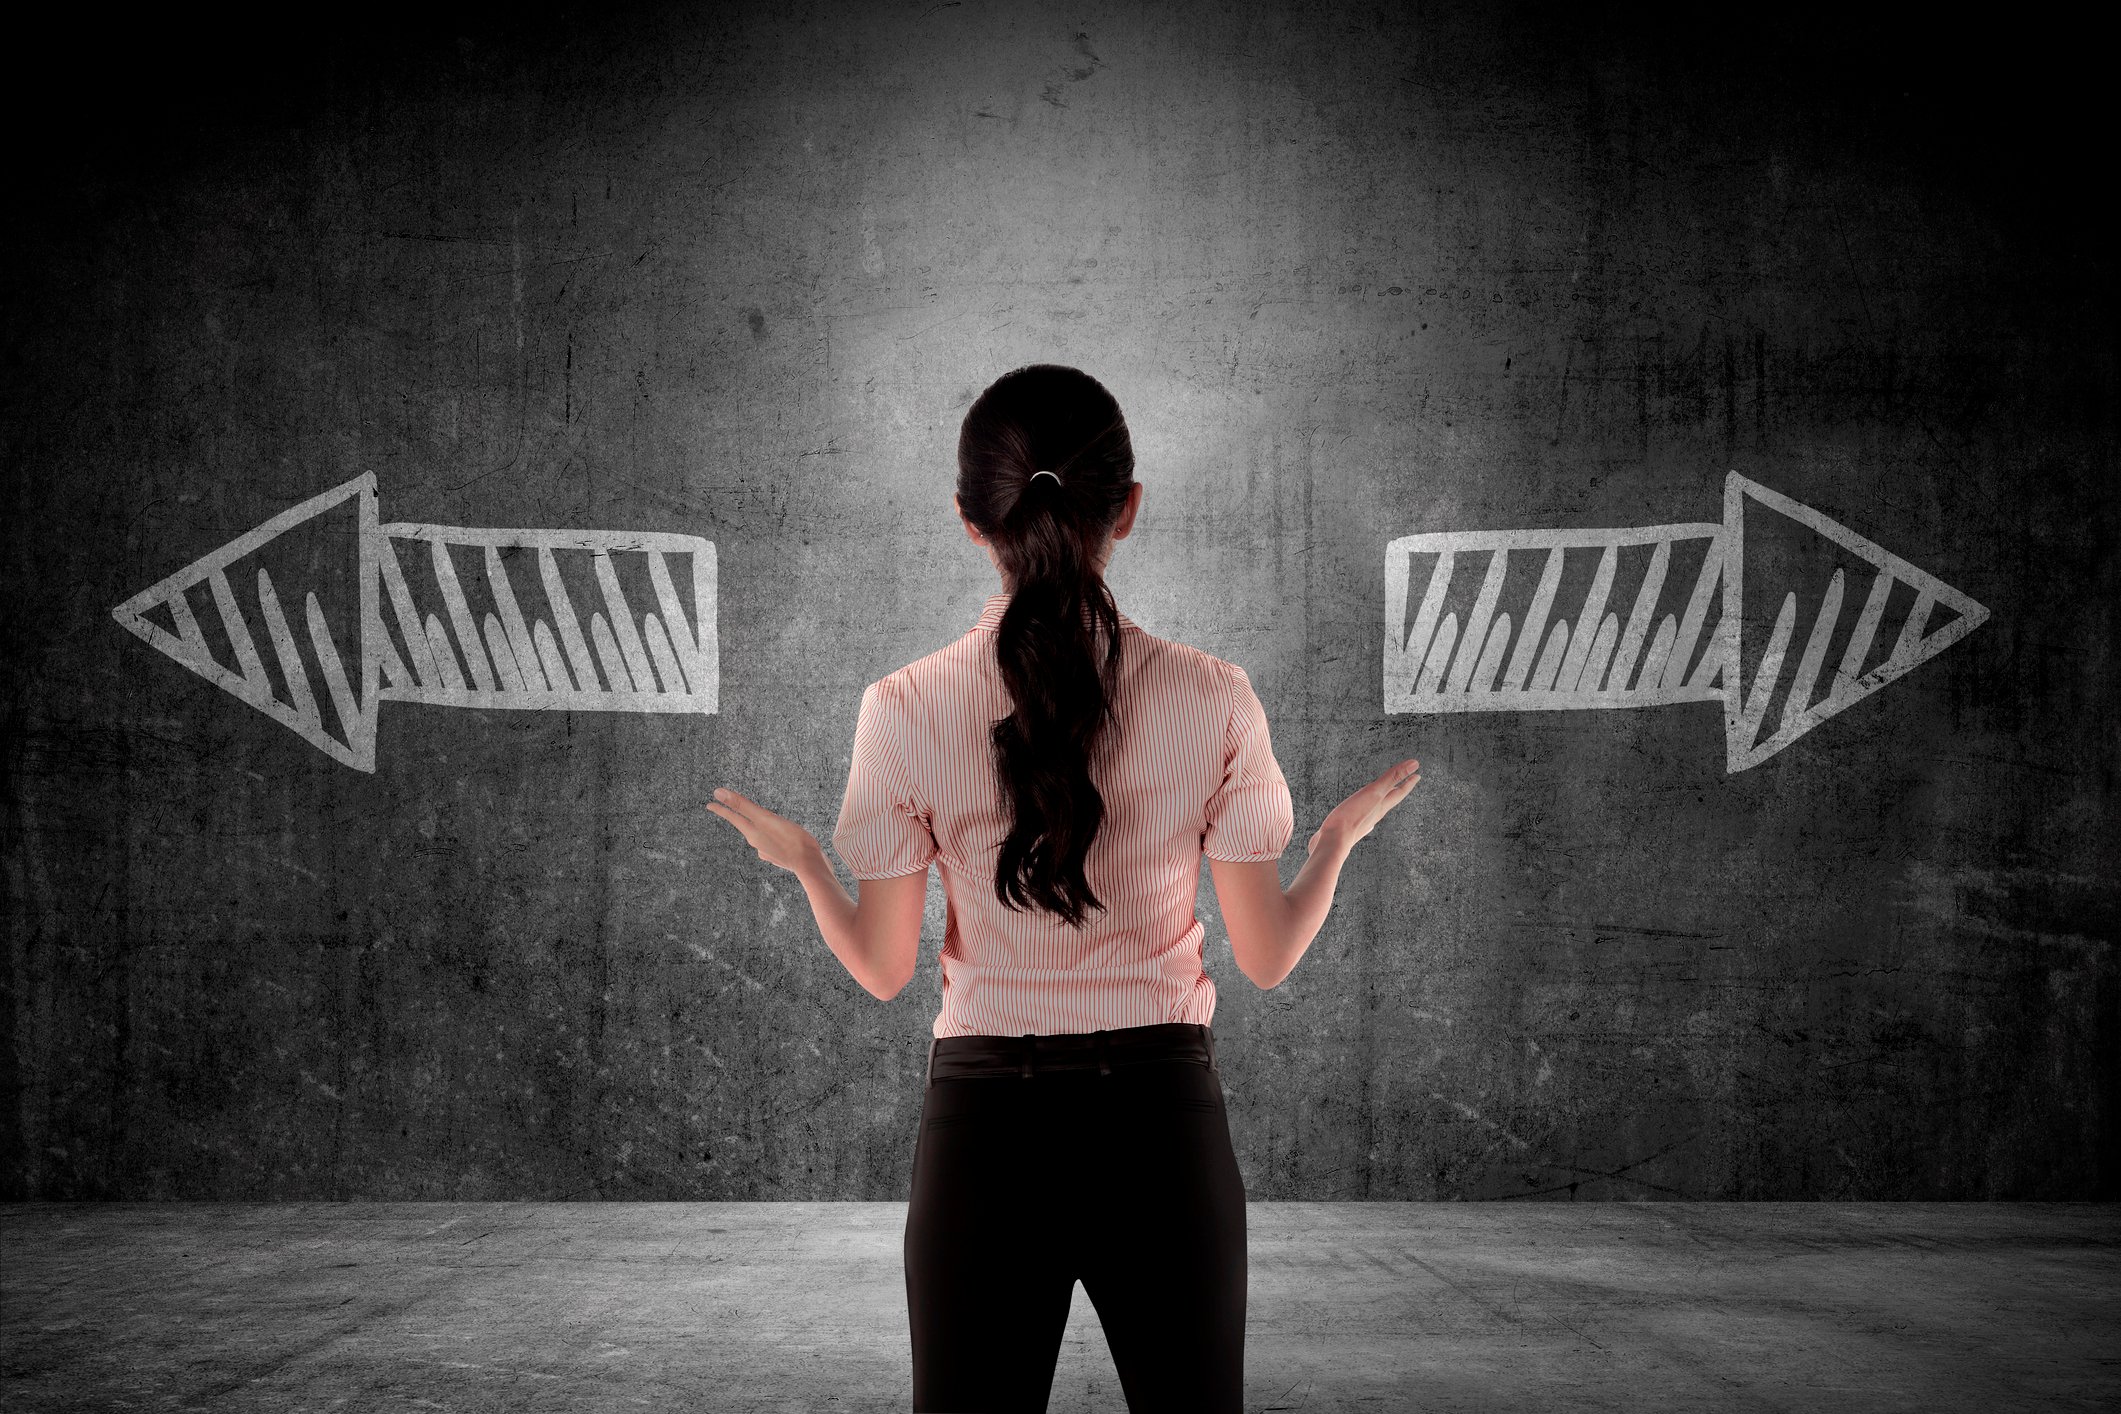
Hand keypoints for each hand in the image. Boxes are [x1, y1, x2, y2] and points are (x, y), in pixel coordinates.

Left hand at [707, 787, 824, 874]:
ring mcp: (770, 851)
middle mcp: (758, 843)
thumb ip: (742, 805)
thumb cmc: (791, 840)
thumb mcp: (765, 818)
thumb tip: (718, 793)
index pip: (733, 817)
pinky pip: (773, 843)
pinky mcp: (782, 856)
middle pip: (745, 826)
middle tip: (732, 812)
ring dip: (758, 828)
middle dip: (740, 818)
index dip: (721, 809)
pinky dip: (773, 837)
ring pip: (760, 835)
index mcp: (752, 833)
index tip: (710, 805)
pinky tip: (781, 838)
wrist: (810, 865)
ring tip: (760, 823)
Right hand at [1307, 757, 1420, 855]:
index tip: (1417, 775)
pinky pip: (1362, 814)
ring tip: (1382, 795)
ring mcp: (1362, 821)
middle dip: (1397, 790)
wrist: (1334, 841)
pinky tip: (1362, 811)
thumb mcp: (1375, 792)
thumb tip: (1415, 764)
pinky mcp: (1349, 826)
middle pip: (1389, 800)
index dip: (1408, 782)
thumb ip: (1393, 777)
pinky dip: (1366, 808)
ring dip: (1381, 799)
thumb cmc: (1352, 817)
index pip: (1399, 792)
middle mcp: (1374, 814)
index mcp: (1381, 805)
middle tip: (1404, 783)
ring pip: (1376, 808)